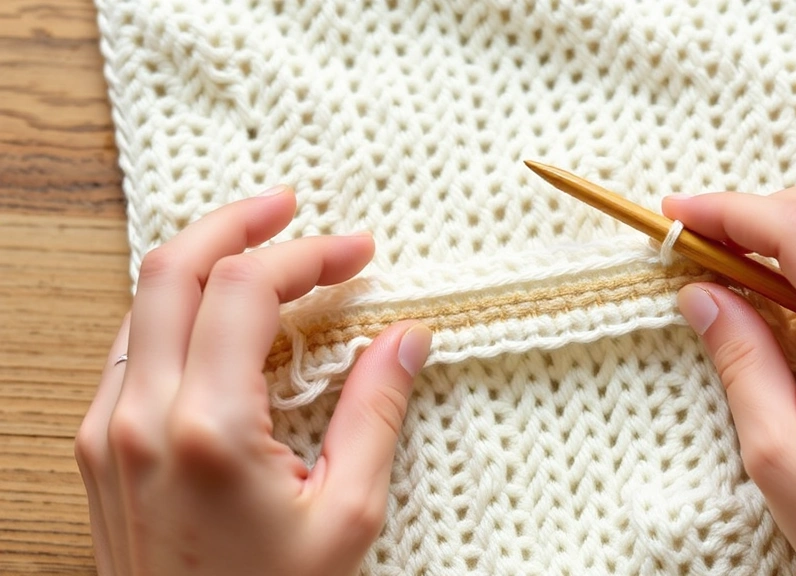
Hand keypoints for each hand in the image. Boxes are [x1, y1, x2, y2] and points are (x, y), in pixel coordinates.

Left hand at [75, 187, 431, 575]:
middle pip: (173, 267)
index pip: (247, 290)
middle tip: (289, 206)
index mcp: (207, 429)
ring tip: (261, 250)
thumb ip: (374, 413)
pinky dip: (178, 307)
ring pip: (142, 299)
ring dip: (203, 259)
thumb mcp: (345, 515)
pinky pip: (131, 342)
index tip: (357, 253)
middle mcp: (140, 416)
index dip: (308, 255)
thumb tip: (406, 338)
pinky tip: (222, 313)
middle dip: (237, 222)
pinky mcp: (99, 444)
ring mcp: (107, 429)